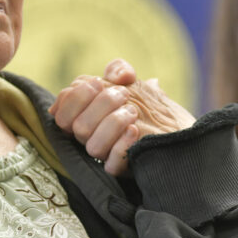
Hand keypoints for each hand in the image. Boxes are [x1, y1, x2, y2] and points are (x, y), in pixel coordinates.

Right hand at [48, 58, 196, 175]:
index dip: (76, 97)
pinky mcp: (120, 167)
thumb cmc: (145, 102)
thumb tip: (120, 76)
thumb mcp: (130, 80)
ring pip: (93, 147)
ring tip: (132, 111)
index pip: (62, 112)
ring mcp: (105, 153)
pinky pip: (112, 166)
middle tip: (123, 94)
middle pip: (78, 127)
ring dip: (112, 124)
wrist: (175, 127)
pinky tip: (135, 130)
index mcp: (83, 116)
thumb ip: (119, 70)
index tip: (98, 83)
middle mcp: (90, 136)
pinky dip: (122, 146)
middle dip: (100, 105)